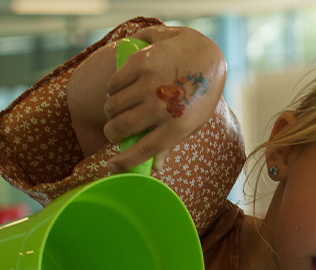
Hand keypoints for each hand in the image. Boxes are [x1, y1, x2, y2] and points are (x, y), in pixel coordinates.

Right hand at [102, 26, 226, 173]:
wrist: (205, 55)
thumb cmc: (198, 95)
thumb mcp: (192, 123)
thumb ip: (171, 143)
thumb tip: (155, 168)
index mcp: (178, 125)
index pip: (146, 150)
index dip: (125, 162)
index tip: (111, 168)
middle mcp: (163, 105)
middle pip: (123, 127)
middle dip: (111, 134)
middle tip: (112, 133)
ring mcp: (151, 83)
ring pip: (114, 105)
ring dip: (110, 112)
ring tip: (115, 111)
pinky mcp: (141, 63)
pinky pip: (114, 83)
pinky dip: (111, 90)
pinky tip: (117, 92)